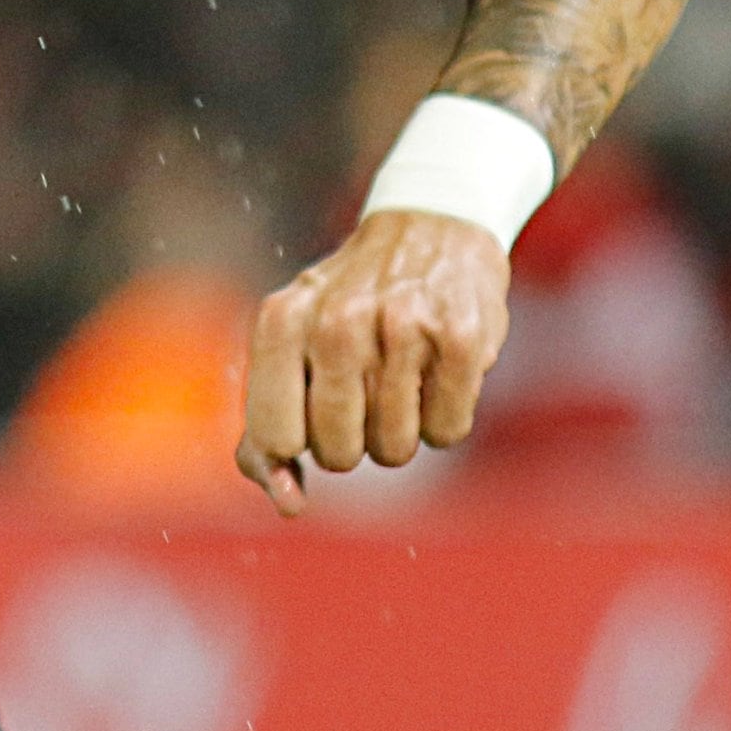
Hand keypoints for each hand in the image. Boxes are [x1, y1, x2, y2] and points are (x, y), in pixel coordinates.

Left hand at [235, 209, 511, 516]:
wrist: (432, 226)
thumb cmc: (347, 304)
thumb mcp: (291, 344)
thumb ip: (269, 426)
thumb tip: (288, 504)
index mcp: (283, 321)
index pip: (276, 438)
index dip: (294, 451)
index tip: (307, 429)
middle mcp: (338, 321)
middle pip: (339, 453)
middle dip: (352, 441)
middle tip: (363, 394)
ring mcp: (402, 327)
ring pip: (395, 449)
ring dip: (400, 430)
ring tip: (401, 377)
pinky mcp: (461, 337)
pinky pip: (446, 432)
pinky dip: (444, 418)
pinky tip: (438, 374)